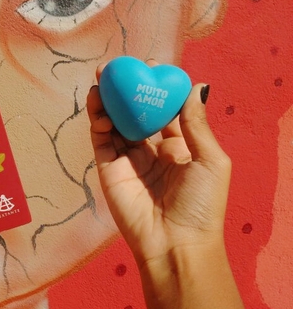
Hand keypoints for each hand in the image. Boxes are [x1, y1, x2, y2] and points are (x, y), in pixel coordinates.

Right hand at [86, 62, 231, 267]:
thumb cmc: (202, 203)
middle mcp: (151, 149)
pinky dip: (97, 121)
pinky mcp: (109, 168)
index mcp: (179, 146)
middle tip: (116, 67)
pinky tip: (98, 105)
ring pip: (114, 122)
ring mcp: (127, 158)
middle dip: (125, 88)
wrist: (175, 242)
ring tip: (100, 79)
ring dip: (107, 100)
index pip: (164, 109)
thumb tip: (196, 85)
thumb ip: (196, 123)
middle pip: (135, 111)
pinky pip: (101, 140)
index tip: (150, 66)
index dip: (156, 87)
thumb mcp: (210, 160)